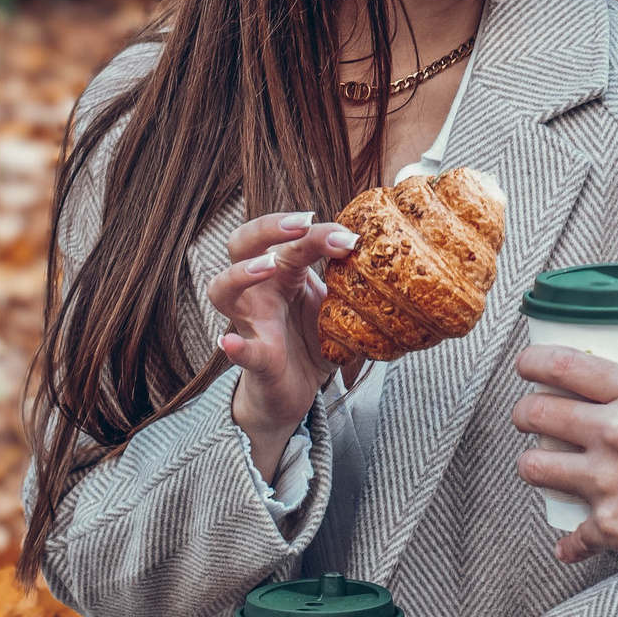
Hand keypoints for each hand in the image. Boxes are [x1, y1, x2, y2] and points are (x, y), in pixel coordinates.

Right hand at [206, 212, 356, 461]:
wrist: (294, 393)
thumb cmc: (312, 342)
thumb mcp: (338, 308)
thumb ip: (355, 286)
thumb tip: (395, 262)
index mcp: (284, 272)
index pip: (293, 239)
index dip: (320, 233)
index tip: (352, 239)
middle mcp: (260, 290)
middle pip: (242, 243)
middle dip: (268, 227)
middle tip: (301, 223)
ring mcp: (251, 322)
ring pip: (222, 288)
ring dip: (242, 272)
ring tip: (268, 266)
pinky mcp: (254, 359)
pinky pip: (241, 350)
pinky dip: (236, 347)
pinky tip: (230, 344)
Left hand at [510, 350, 617, 583]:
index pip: (566, 365)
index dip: (533, 362)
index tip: (525, 367)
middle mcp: (616, 431)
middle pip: (538, 413)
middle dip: (524, 415)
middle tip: (527, 419)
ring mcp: (608, 481)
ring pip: (534, 467)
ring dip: (533, 467)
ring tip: (541, 469)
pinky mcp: (610, 526)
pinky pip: (570, 535)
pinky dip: (571, 542)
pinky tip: (572, 544)